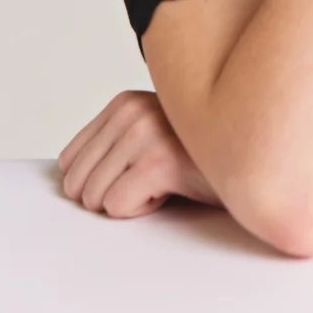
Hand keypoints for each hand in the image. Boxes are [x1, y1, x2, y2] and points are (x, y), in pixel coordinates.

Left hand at [57, 89, 219, 217]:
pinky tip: (171, 188)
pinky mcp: (158, 161)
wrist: (248, 154)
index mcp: (123, 103)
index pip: (68, 161)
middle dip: (109, 192)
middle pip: (76, 183)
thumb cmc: (195, 153)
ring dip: (129, 200)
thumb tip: (64, 176)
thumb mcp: (148, 133)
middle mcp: (131, 112)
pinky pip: (118, 207)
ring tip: (163, 179)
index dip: (99, 178)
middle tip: (148, 177)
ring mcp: (144, 134)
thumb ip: (112, 142)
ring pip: (94, 198)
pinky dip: (143, 208)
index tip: (134, 170)